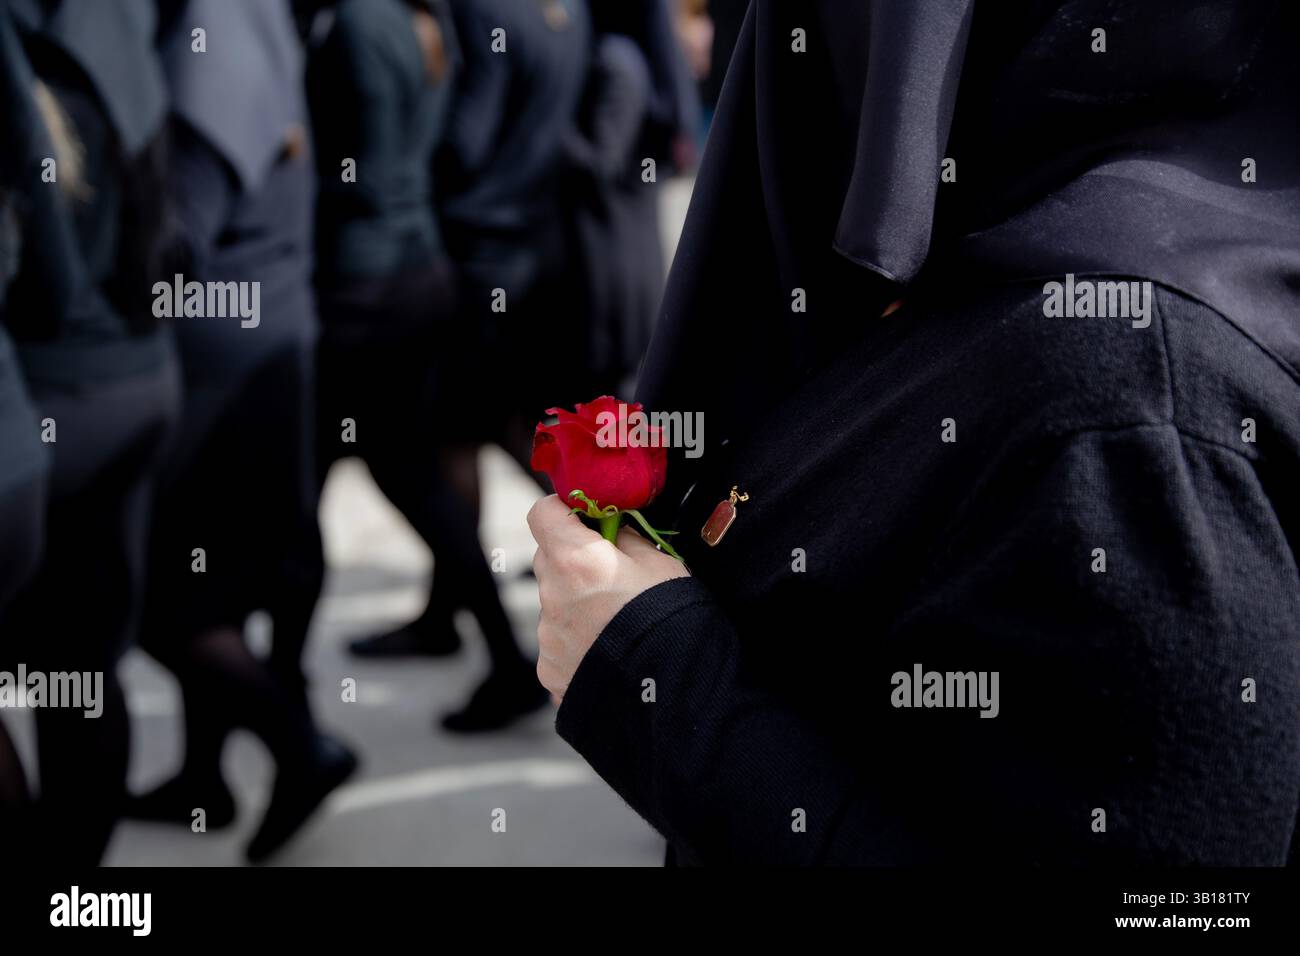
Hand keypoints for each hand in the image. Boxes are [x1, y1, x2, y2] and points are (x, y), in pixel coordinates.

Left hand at [527, 495, 689, 702]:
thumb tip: (613, 531)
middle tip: (613, 571)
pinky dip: (579, 641)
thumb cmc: (671, 622)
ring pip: (555, 602)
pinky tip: (611, 653)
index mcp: (575, 561)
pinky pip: (560, 642)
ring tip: (619, 622)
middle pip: (549, 559)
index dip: (562, 509)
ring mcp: (547, 637)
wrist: (670, 697)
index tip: (586, 516)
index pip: (542, 513)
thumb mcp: (662, 566)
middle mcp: (551, 596)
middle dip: (574, 558)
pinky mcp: (549, 670)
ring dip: (578, 602)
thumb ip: (628, 541)